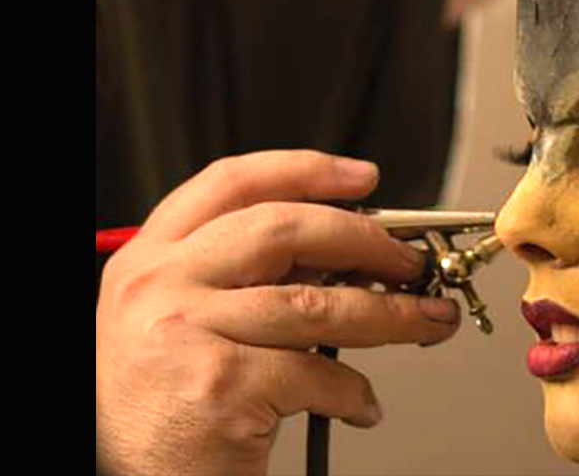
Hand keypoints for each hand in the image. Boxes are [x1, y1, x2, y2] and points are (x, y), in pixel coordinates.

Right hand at [96, 150, 461, 475]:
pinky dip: (354, 391)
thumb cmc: (162, 408)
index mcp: (150, 258)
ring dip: (391, 314)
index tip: (362, 180)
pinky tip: (362, 403)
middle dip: (365, 239)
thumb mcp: (182, 320)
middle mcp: (159, 285)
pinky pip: (316, 374)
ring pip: (317, 304)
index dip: (305, 170)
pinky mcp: (219, 385)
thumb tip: (345, 254)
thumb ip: (241, 278)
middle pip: (284, 229)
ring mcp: (185, 331)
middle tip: (409, 260)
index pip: (232, 184)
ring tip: (428, 322)